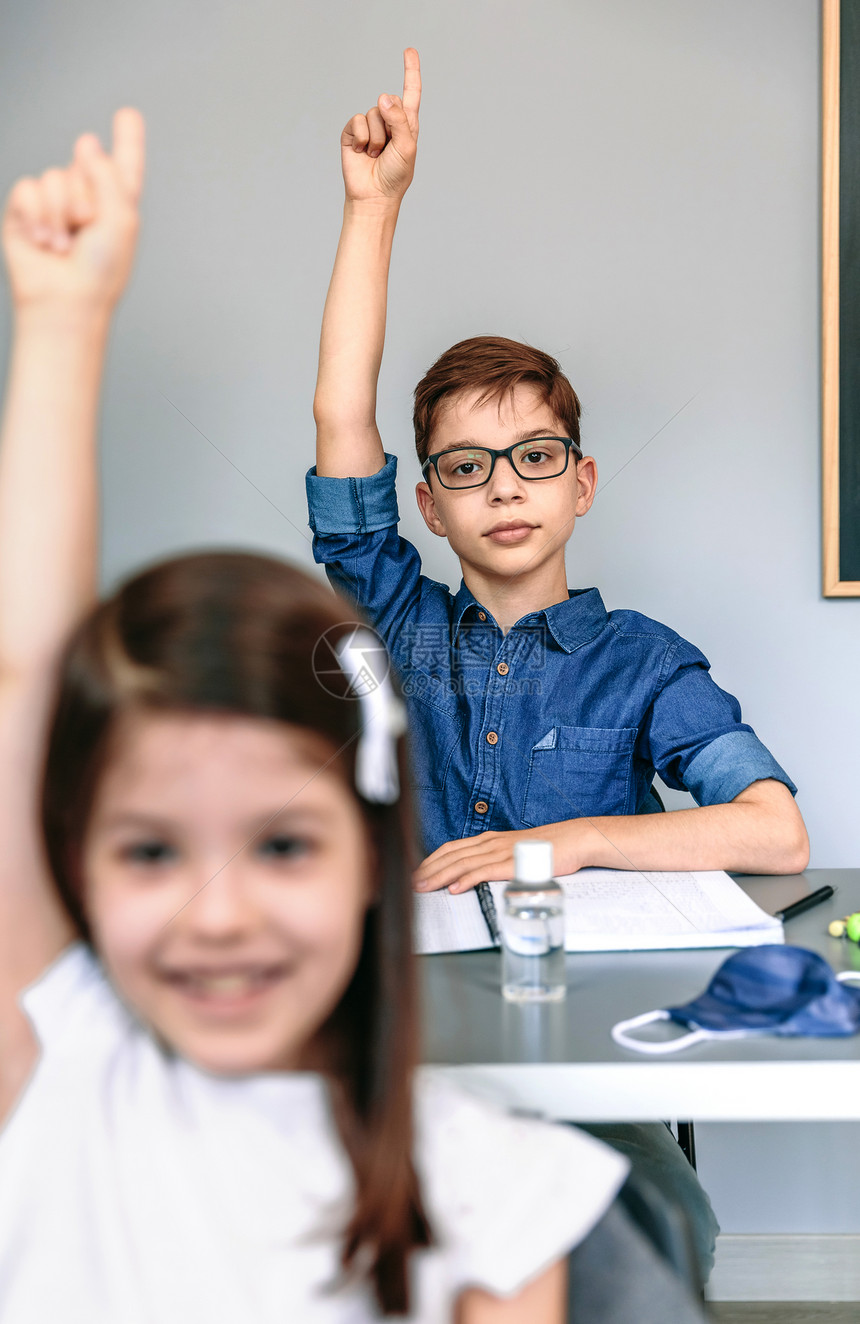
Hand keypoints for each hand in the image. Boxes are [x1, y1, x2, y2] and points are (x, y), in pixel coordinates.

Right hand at [2, 107, 144, 312]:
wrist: (66, 300)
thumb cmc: (100, 271)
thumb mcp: (120, 218)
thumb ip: (108, 174)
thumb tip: (87, 142)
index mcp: (116, 206)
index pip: (123, 166)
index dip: (127, 140)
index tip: (128, 115)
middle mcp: (86, 201)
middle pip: (84, 163)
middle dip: (86, 194)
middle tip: (87, 229)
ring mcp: (54, 205)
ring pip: (54, 176)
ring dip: (60, 211)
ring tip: (64, 244)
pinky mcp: (25, 213)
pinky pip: (27, 188)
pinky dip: (36, 215)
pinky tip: (43, 241)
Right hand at [340, 48, 420, 204]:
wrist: (373, 196)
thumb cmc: (395, 176)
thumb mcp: (406, 147)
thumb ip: (399, 120)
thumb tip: (383, 96)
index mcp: (407, 124)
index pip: (410, 93)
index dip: (410, 72)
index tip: (409, 51)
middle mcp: (388, 122)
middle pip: (389, 101)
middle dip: (390, 124)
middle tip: (389, 149)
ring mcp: (369, 127)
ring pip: (373, 112)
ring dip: (377, 137)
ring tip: (376, 155)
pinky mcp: (353, 133)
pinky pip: (358, 121)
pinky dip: (363, 138)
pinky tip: (363, 153)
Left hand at [413, 821, 583, 893]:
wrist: (572, 840)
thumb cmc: (546, 848)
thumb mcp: (514, 851)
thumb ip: (496, 859)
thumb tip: (479, 874)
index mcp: (490, 839)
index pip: (452, 848)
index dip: (432, 860)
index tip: (417, 872)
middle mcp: (491, 843)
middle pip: (452, 856)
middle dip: (428, 870)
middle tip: (411, 884)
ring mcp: (501, 852)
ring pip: (463, 864)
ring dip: (440, 876)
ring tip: (424, 888)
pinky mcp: (513, 864)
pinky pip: (485, 872)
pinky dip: (467, 880)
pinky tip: (455, 889)